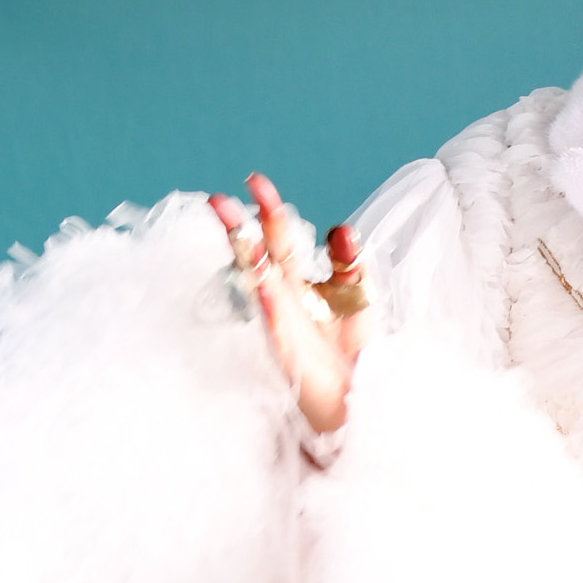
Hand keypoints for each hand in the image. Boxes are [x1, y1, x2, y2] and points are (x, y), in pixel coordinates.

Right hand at [209, 174, 371, 432]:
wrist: (356, 400)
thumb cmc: (352, 350)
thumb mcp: (358, 295)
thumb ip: (350, 262)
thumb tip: (341, 227)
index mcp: (300, 281)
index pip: (280, 239)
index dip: (270, 211)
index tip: (254, 182)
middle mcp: (284, 296)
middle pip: (263, 248)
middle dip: (251, 215)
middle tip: (240, 183)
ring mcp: (281, 319)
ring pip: (257, 274)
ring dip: (243, 244)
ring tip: (225, 212)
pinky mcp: (285, 347)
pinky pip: (274, 317)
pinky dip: (268, 297)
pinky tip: (261, 278)